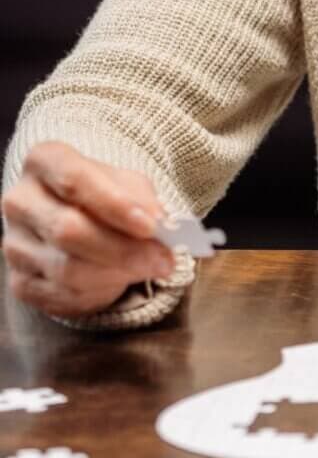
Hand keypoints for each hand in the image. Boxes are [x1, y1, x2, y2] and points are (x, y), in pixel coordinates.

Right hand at [1, 141, 174, 317]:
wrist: (82, 219)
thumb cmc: (106, 194)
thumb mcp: (128, 183)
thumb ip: (141, 199)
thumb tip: (158, 226)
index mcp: (44, 161)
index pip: (74, 179)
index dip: (113, 204)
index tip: (151, 226)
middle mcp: (21, 201)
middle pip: (68, 230)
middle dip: (123, 249)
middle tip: (164, 258)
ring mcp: (14, 244)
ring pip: (67, 268)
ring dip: (117, 273)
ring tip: (149, 268)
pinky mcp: (20, 282)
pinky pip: (63, 295)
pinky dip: (101, 292)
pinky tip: (121, 279)